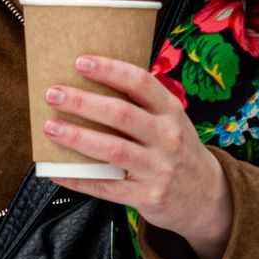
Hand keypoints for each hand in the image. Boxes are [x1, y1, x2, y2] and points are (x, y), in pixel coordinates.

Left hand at [43, 54, 232, 258]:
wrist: (207, 196)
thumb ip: (142, 105)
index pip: (140, 83)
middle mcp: (167, 137)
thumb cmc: (177, 150)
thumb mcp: (172, 121)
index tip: (81, 62)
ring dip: (77, 137)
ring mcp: (159, 168)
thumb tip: (90, 85)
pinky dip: (78, 178)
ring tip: (51, 127)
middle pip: (120, 114)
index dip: (110, 70)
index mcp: (171, 111)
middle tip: (54, 94)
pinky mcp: (147, 196)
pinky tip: (57, 170)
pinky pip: (106, 187)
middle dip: (83, 102)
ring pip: (112, 149)